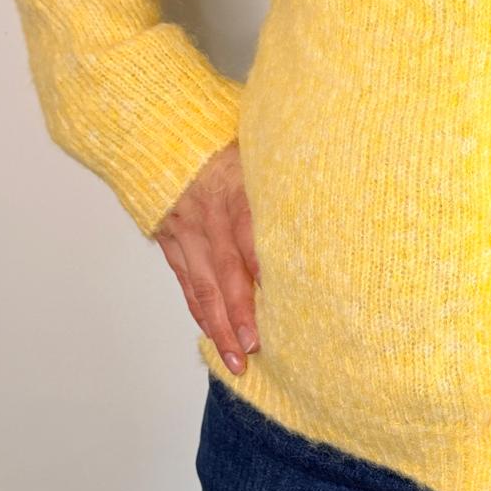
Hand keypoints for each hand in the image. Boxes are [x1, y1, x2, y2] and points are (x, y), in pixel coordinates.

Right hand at [151, 140, 260, 374]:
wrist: (162, 132)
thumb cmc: (221, 142)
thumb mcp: (256, 152)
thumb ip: (282, 182)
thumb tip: (329, 206)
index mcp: (234, 192)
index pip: (250, 237)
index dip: (263, 270)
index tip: (283, 301)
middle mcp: (208, 218)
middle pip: (225, 273)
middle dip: (239, 314)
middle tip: (255, 348)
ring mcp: (186, 232)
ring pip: (203, 287)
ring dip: (219, 326)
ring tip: (236, 359)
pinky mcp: (171, 241)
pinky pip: (187, 282)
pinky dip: (201, 311)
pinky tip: (215, 335)